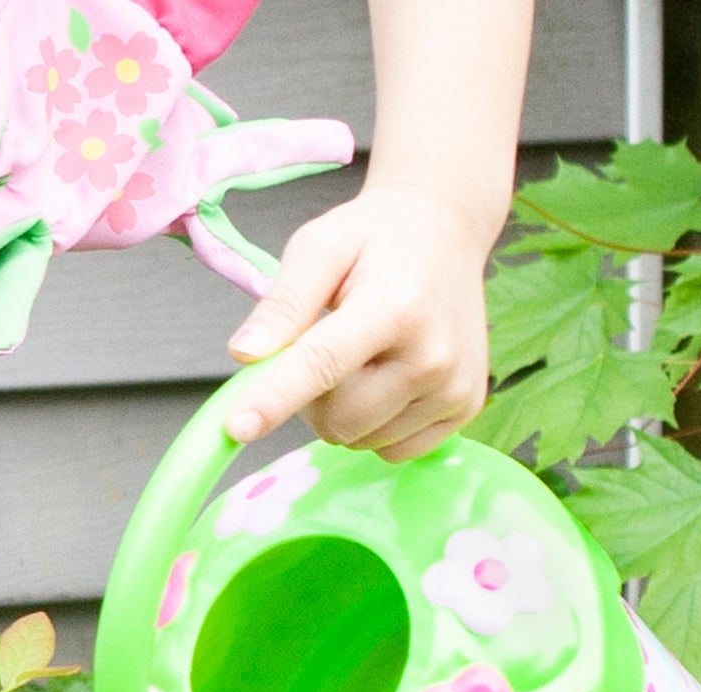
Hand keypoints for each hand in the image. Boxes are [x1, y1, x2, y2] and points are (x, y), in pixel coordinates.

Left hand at [221, 182, 496, 461]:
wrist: (447, 231)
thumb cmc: (375, 238)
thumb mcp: (320, 246)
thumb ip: (283, 302)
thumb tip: (244, 355)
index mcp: (395, 306)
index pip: (322, 365)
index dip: (274, 399)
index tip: (235, 429)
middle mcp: (434, 354)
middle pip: (338, 419)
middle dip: (310, 400)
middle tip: (321, 350)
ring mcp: (455, 386)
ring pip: (359, 439)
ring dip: (342, 412)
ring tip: (360, 358)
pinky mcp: (466, 408)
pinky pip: (392, 451)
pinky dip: (374, 426)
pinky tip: (386, 380)